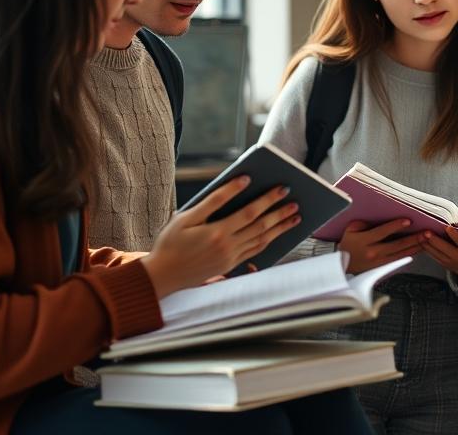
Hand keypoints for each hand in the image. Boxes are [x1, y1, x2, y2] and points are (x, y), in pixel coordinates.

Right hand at [141, 176, 299, 297]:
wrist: (163, 275)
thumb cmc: (171, 242)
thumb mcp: (186, 217)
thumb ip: (214, 200)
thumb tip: (238, 183)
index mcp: (217, 233)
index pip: (249, 212)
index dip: (267, 199)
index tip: (280, 188)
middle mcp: (227, 247)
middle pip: (260, 226)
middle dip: (280, 212)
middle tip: (294, 200)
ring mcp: (230, 258)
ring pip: (262, 240)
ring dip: (280, 228)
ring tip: (295, 216)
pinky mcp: (230, 266)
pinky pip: (255, 251)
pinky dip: (268, 241)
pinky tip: (276, 233)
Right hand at [337, 219, 423, 273]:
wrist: (341, 265)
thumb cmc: (347, 244)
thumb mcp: (352, 229)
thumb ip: (366, 223)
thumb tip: (382, 218)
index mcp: (364, 241)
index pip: (383, 232)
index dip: (396, 226)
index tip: (408, 221)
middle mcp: (373, 253)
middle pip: (397, 245)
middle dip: (414, 238)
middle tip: (426, 233)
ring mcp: (379, 262)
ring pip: (401, 254)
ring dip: (416, 246)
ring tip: (427, 240)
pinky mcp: (382, 267)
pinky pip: (399, 260)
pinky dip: (410, 253)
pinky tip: (419, 248)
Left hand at [419, 221, 457, 281]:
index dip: (453, 234)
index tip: (447, 227)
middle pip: (444, 247)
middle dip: (434, 240)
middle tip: (427, 232)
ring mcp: (450, 261)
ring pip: (436, 252)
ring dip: (427, 244)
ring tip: (420, 236)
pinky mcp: (444, 264)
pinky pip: (434, 257)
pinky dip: (427, 250)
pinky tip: (422, 243)